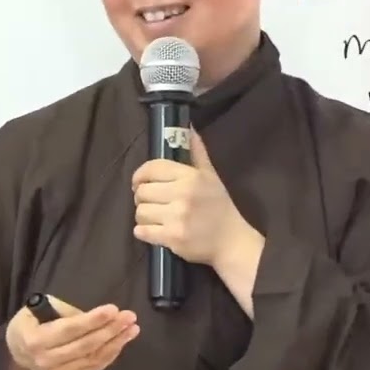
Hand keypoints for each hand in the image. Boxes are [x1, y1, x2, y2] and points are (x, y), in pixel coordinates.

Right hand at [5, 295, 138, 369]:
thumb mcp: (42, 308)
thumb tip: (98, 317)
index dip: (93, 320)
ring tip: (132, 329)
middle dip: (111, 330)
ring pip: (92, 359)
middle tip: (130, 317)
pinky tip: (121, 343)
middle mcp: (46, 360)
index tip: (114, 309)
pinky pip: (93, 369)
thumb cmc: (32, 323)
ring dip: (116, 343)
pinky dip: (109, 355)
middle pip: (85, 345)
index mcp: (36, 339)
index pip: (70, 329)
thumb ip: (67, 312)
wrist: (19, 351)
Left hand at [131, 130, 253, 266]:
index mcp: (191, 176)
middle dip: (142, 198)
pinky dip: (143, 231)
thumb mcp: (212, 176)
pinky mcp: (172, 237)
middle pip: (142, 192)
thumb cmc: (220, 207)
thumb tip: (190, 128)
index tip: (138, 183)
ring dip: (143, 216)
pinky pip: (142, 231)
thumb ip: (198, 153)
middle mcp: (183, 194)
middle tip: (150, 202)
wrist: (231, 241)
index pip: (152, 168)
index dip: (139, 175)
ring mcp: (177, 217)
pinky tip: (152, 231)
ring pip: (140, 212)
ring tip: (154, 217)